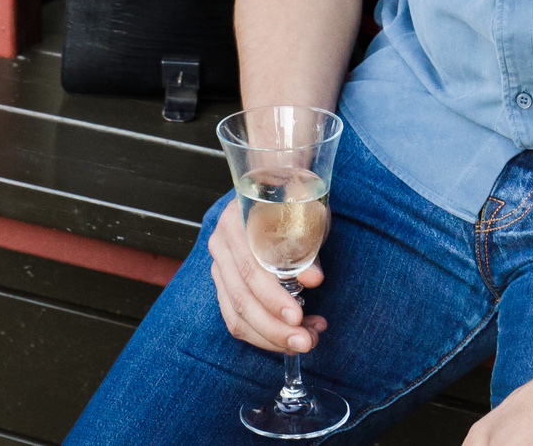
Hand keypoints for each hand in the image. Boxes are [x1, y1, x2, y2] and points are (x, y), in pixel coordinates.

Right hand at [208, 198, 326, 355]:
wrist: (276, 192)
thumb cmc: (293, 201)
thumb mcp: (306, 214)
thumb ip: (308, 245)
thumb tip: (313, 279)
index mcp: (235, 222)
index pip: (250, 269)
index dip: (273, 298)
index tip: (298, 317)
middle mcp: (221, 245)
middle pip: (241, 298)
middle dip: (275, 328)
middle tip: (306, 341)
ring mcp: (219, 267)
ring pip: (236, 316)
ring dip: (271, 338)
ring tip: (305, 341)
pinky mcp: (225, 286)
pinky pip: (236, 320)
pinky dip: (263, 336)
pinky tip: (288, 339)